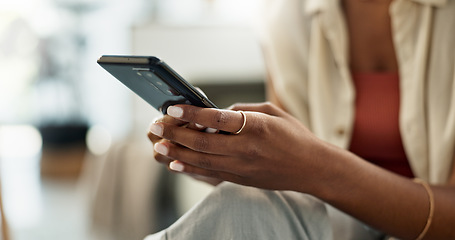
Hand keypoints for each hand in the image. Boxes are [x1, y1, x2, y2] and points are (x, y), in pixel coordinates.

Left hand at [147, 102, 332, 192]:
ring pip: (202, 161)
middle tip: (156, 126)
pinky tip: (175, 163)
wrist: (311, 168)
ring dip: (177, 152)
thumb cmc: (294, 136)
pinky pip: (210, 174)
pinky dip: (190, 168)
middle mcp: (247, 149)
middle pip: (203, 143)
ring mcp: (243, 167)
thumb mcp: (272, 112)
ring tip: (158, 145)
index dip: (192, 114)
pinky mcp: (240, 179)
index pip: (217, 120)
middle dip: (176, 134)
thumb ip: (242, 110)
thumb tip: (215, 112)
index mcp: (257, 127)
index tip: (172, 108)